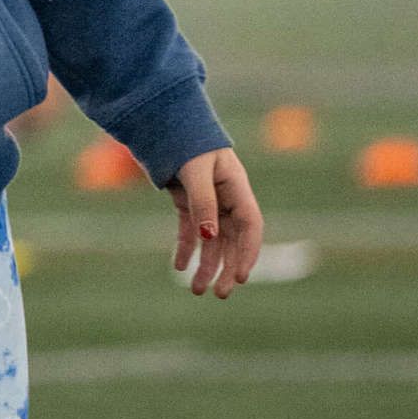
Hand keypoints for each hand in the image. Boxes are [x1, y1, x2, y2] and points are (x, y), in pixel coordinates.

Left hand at [165, 147, 260, 296]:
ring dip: (206, 265)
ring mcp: (209, 202)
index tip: (240, 276)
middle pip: (233, 240)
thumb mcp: (196, 171)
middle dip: (226, 267)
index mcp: (237, 188)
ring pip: (212, 241)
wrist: (167, 124)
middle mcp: (227, 198)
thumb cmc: (187, 142)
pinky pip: (191, 231)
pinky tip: (179, 267)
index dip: (247, 252)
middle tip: (219, 294)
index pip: (250, 226)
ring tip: (196, 290)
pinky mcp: (190, 203)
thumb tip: (209, 236)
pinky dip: (186, 249)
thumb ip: (203, 202)